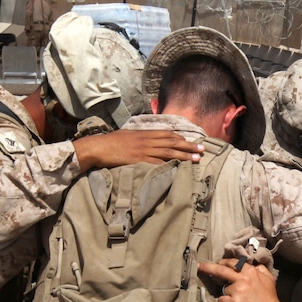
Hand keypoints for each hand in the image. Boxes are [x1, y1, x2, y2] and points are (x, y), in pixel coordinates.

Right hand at [73, 129, 202, 171]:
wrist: (99, 146)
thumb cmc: (112, 142)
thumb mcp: (129, 135)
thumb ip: (141, 137)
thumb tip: (150, 140)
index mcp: (145, 133)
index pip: (168, 134)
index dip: (182, 139)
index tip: (192, 143)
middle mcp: (147, 140)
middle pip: (172, 142)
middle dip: (189, 146)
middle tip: (202, 150)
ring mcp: (144, 150)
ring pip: (169, 152)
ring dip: (184, 156)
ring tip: (196, 159)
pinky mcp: (139, 160)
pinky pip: (156, 163)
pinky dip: (168, 165)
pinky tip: (178, 168)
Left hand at [197, 259, 282, 301]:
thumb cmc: (270, 298)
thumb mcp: (269, 278)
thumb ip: (260, 268)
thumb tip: (253, 264)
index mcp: (250, 271)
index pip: (232, 262)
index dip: (223, 262)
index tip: (217, 263)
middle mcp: (242, 278)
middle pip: (220, 270)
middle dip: (207, 267)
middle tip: (198, 266)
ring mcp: (237, 291)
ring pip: (223, 289)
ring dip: (227, 294)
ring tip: (239, 300)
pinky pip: (221, 301)